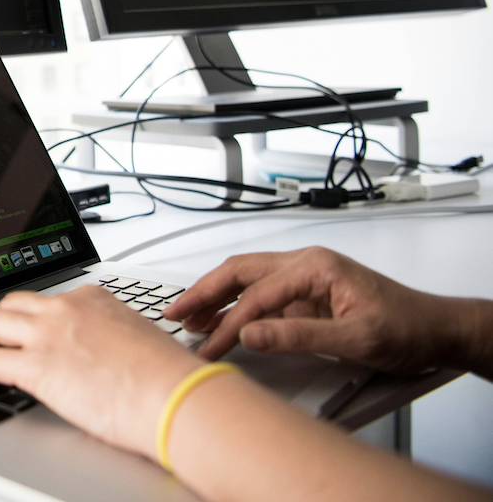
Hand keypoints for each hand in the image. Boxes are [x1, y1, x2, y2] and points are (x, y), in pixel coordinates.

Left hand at [0, 285, 201, 458]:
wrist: (174, 395)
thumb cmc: (167, 375)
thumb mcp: (138, 336)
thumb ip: (112, 334)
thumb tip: (106, 351)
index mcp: (92, 299)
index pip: (50, 299)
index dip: (37, 318)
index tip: (33, 330)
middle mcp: (66, 309)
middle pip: (14, 304)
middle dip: (4, 323)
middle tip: (3, 342)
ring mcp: (48, 335)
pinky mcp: (36, 368)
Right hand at [164, 247, 467, 372]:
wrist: (437, 331)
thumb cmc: (407, 326)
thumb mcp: (356, 337)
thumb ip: (300, 336)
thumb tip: (253, 334)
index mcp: (315, 266)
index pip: (258, 295)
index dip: (229, 323)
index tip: (210, 347)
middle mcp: (305, 265)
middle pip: (239, 272)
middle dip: (203, 292)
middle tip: (174, 313)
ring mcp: (303, 280)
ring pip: (245, 281)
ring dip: (214, 298)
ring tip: (186, 318)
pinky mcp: (305, 298)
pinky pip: (259, 298)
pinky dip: (234, 309)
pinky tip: (218, 323)